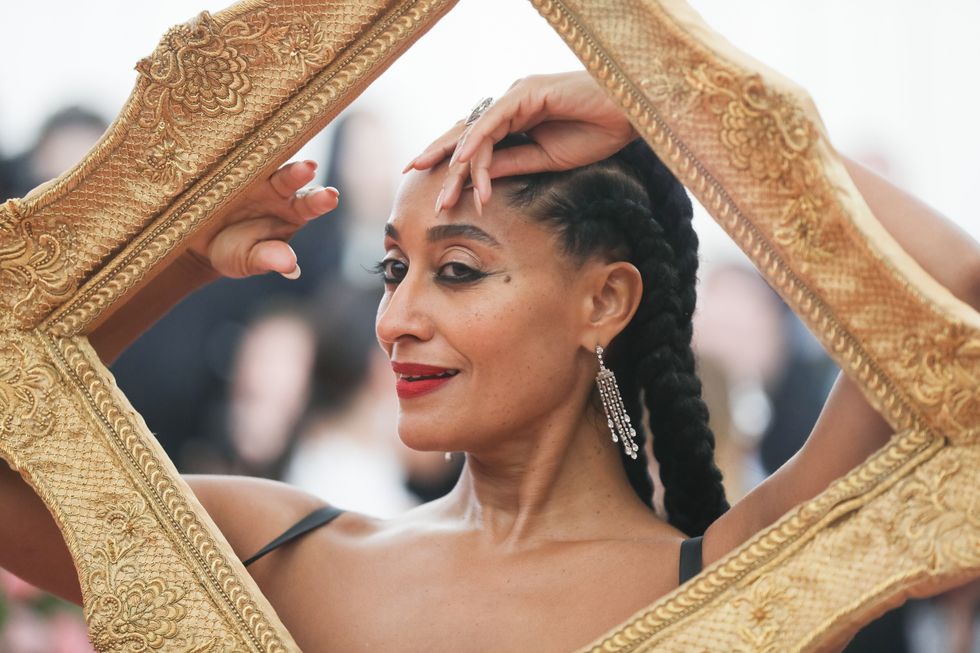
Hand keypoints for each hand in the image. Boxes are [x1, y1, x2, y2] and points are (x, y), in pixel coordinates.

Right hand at [185, 160, 338, 278]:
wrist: (201, 241)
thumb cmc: (234, 252)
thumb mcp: (249, 260)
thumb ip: (269, 259)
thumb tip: (289, 265)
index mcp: (293, 211)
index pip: (311, 204)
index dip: (321, 199)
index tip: (330, 197)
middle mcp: (278, 188)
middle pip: (290, 178)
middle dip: (298, 173)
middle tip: (307, 168)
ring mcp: (254, 174)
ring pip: (263, 161)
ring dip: (268, 155)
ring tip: (270, 151)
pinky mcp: (229, 165)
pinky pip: (232, 156)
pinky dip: (234, 151)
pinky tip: (234, 142)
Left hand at [407, 71, 636, 212]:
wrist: (629, 115)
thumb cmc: (597, 133)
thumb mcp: (547, 159)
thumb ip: (514, 164)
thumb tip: (482, 178)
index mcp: (516, 118)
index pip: (477, 142)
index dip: (454, 162)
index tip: (438, 189)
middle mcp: (511, 104)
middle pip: (467, 132)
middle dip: (439, 154)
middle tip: (411, 173)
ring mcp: (517, 96)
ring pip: (477, 132)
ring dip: (461, 164)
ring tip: (445, 193)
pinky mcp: (527, 93)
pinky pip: (494, 121)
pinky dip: (478, 142)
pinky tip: (463, 161)